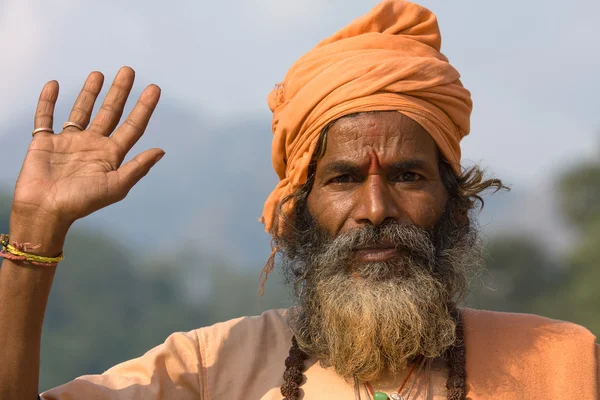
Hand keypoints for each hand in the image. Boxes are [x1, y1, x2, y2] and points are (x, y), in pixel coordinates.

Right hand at [10, 67, 163, 241]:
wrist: (45, 210)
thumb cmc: (82, 202)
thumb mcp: (116, 186)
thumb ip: (138, 168)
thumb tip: (161, 151)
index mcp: (111, 155)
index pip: (132, 126)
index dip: (144, 107)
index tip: (154, 88)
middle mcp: (93, 145)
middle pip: (110, 112)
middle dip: (120, 92)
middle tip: (128, 71)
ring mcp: (69, 142)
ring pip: (81, 110)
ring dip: (90, 92)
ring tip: (99, 74)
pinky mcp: (45, 142)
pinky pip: (46, 117)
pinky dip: (48, 102)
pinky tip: (54, 85)